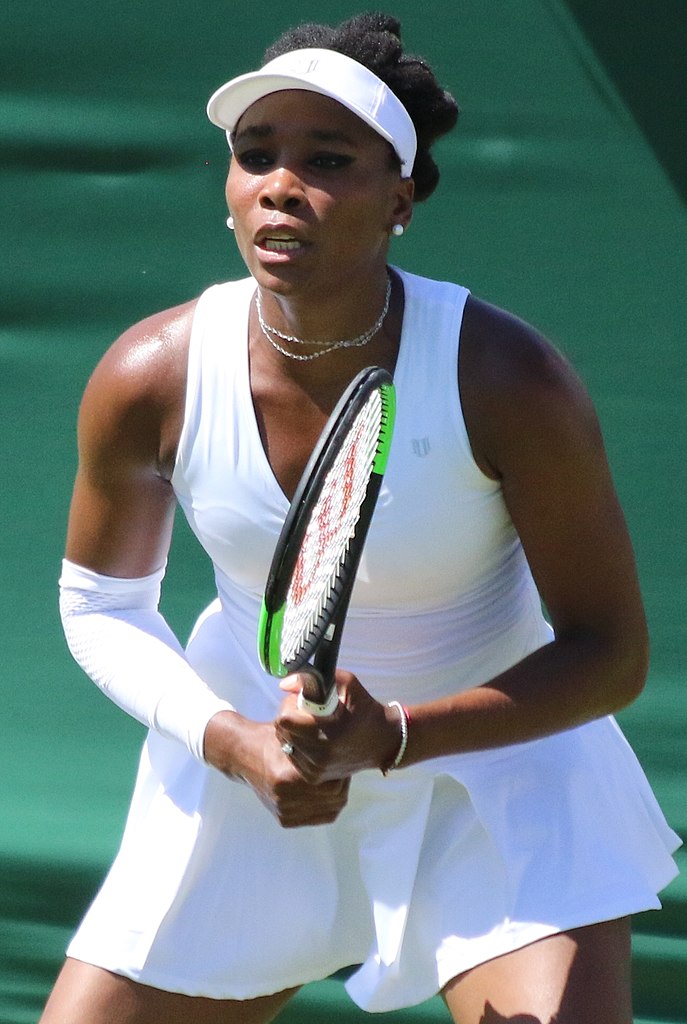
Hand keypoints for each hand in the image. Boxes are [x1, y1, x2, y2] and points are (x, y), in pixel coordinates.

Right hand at [204, 710, 348, 827]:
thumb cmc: (274, 740)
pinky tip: (324, 788)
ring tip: (333, 776)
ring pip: (330, 809)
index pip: (333, 785)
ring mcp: (284, 812)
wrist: (245, 754)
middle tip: (341, 767)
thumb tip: (348, 746)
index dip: (342, 772)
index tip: (342, 759)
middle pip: (334, 799)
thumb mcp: (295, 736)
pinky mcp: (284, 820)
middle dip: (342, 782)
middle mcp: (284, 800)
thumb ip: (318, 745)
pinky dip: (327, 804)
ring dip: (336, 793)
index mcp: (286, 778)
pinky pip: (319, 817)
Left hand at [275, 670, 403, 782]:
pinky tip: (314, 740)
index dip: (290, 705)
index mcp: (327, 731)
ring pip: (285, 744)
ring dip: (293, 732)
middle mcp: (320, 753)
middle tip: (306, 713)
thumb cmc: (364, 709)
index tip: (303, 701)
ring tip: (312, 726)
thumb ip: (313, 679)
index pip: (284, 719)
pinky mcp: (316, 777)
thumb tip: (284, 684)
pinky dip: (298, 746)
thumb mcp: (346, 684)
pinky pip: (293, 757)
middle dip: (290, 717)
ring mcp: (317, 768)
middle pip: (282, 731)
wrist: (383, 741)